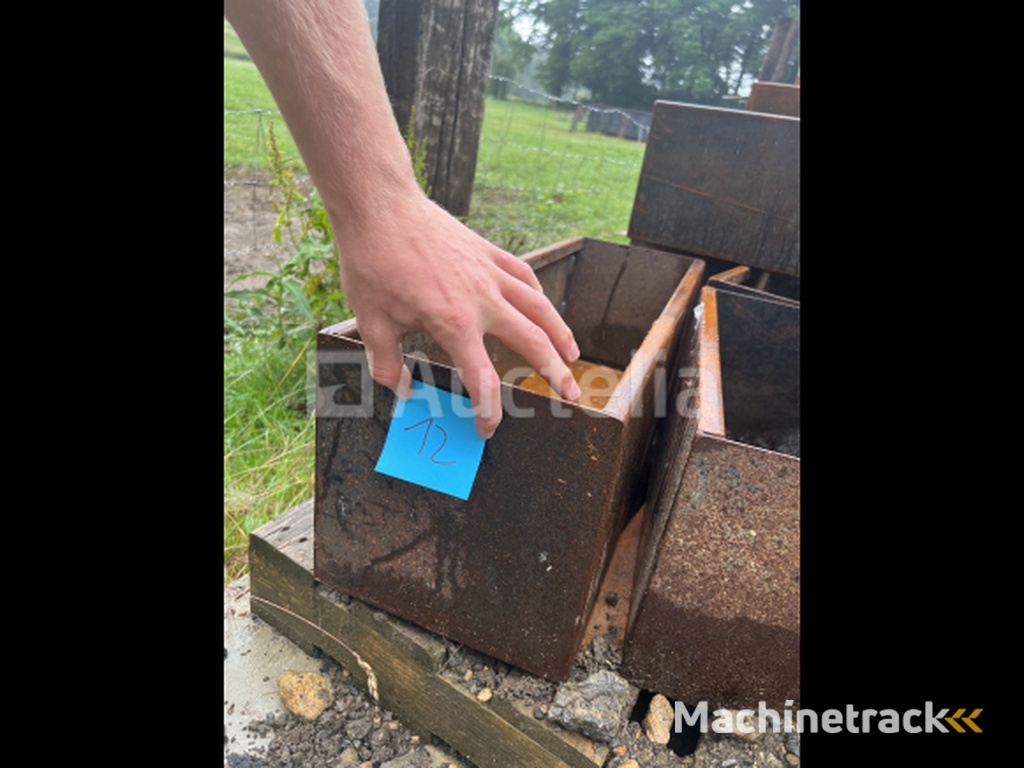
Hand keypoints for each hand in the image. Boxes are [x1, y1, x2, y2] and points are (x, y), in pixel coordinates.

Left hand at [334, 188, 580, 438]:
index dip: (489, 410)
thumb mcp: (372, 320)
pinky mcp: (487, 251)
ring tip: (573, 354)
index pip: (482, 378)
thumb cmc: (373, 262)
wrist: (380, 207)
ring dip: (560, 333)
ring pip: (538, 307)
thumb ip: (388, 363)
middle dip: (554, 372)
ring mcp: (489, 272)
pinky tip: (542, 305)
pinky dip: (537, 294)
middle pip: (532, 342)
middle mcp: (482, 300)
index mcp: (455, 323)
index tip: (487, 427)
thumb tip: (401, 391)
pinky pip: (523, 276)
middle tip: (570, 394)